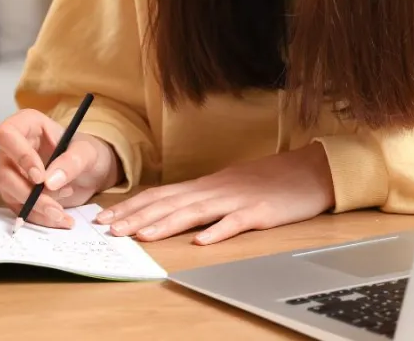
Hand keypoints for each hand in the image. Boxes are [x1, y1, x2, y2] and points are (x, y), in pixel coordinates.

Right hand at [0, 108, 119, 228]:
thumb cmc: (86, 152)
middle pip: (4, 171)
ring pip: (8, 192)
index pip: (6, 135)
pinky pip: (18, 208)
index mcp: (26, 124)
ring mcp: (9, 171)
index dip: (19, 156)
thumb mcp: (87, 152)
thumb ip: (71, 162)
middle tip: (54, 207)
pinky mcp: (14, 192)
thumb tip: (49, 182)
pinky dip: (38, 218)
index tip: (39, 177)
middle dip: (28, 193)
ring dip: (35, 208)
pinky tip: (60, 218)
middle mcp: (11, 147)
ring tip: (62, 213)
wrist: (89, 172)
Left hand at [97, 143, 335, 244]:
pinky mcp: (259, 212)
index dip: (131, 206)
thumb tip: (169, 211)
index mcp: (204, 186)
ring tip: (141, 236)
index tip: (105, 217)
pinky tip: (201, 242)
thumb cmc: (267, 181)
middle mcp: (213, 190)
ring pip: (194, 212)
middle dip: (136, 216)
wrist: (309, 170)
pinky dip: (217, 232)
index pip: (159, 195)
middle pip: (168, 203)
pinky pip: (236, 222)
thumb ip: (199, 199)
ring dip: (165, 224)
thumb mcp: (226, 187)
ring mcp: (235, 200)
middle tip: (109, 229)